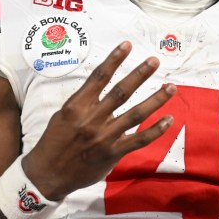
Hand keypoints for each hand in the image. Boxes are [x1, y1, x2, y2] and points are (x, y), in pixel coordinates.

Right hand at [23, 41, 175, 199]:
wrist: (47, 174)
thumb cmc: (55, 141)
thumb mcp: (63, 115)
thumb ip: (84, 102)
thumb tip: (103, 87)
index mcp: (77, 106)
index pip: (99, 77)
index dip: (114, 59)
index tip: (127, 45)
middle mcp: (92, 120)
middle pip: (121, 92)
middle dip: (140, 74)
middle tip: (154, 61)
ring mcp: (104, 137)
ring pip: (136, 115)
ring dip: (156, 100)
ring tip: (171, 87)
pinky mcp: (113, 154)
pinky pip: (139, 140)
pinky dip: (156, 130)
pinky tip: (169, 119)